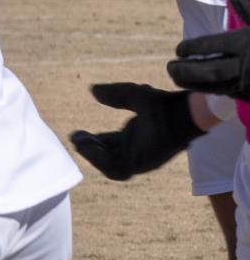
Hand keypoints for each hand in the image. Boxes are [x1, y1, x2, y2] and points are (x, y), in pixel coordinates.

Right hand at [69, 82, 204, 180]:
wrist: (184, 113)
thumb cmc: (164, 104)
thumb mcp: (134, 95)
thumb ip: (114, 94)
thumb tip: (93, 90)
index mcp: (136, 137)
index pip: (110, 145)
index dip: (94, 141)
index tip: (79, 133)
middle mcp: (137, 151)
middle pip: (107, 156)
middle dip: (89, 149)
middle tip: (75, 137)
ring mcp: (140, 160)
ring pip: (108, 165)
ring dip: (92, 156)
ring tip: (80, 143)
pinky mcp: (140, 164)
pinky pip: (114, 169)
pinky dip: (99, 160)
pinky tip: (89, 146)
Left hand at [170, 0, 249, 99]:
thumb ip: (246, 9)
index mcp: (245, 42)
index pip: (210, 45)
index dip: (191, 48)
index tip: (178, 50)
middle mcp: (245, 62)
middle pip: (208, 69)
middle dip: (185, 69)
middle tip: (169, 66)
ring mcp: (248, 80)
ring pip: (214, 84)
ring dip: (192, 82)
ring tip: (175, 77)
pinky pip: (226, 92)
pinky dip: (210, 89)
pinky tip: (197, 86)